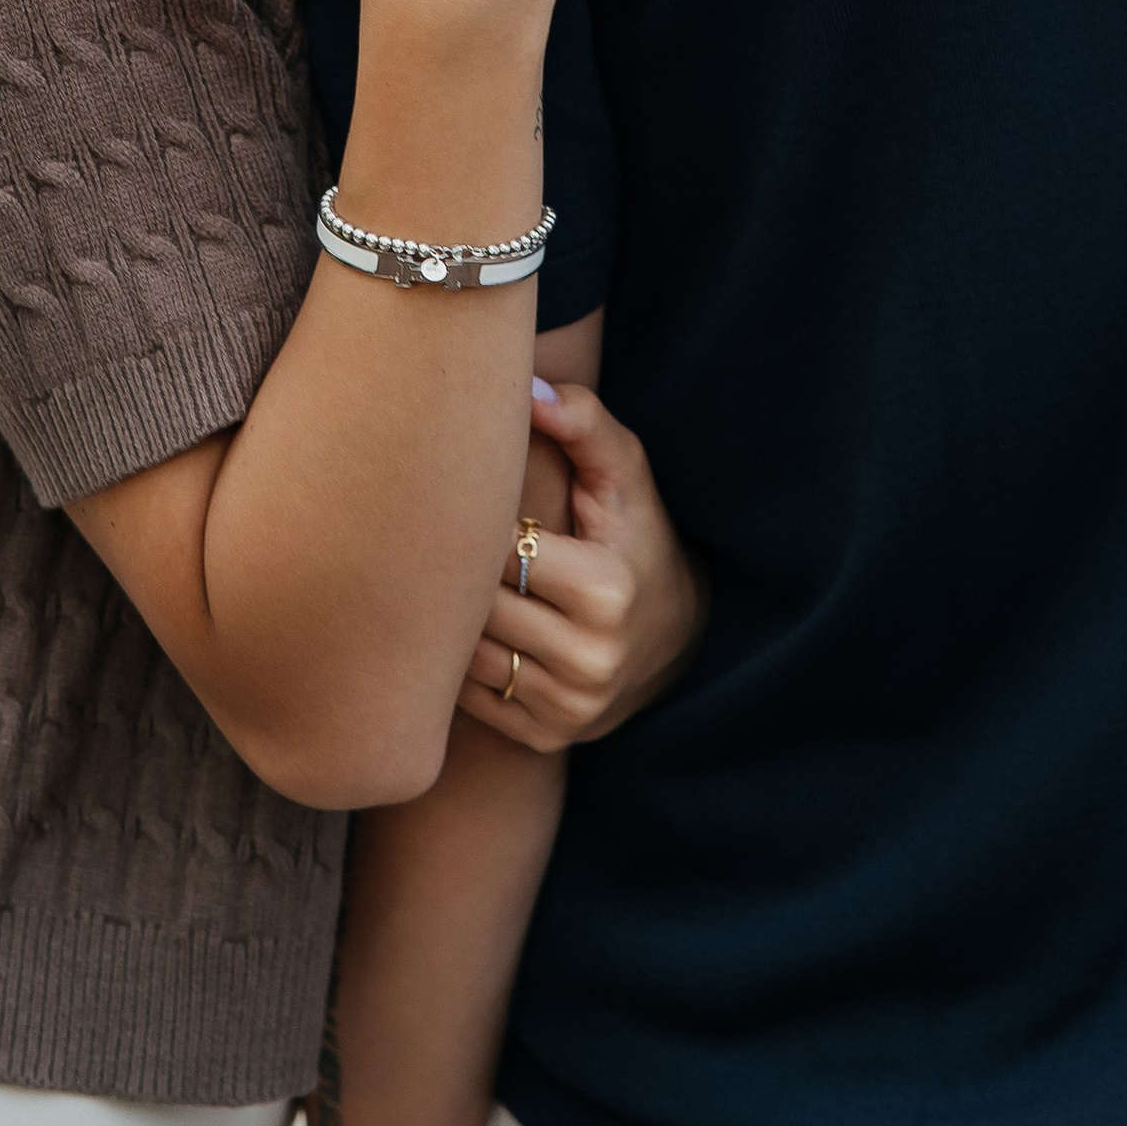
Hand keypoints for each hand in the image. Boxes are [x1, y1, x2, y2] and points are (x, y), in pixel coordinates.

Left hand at [461, 378, 707, 748]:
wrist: (681, 635)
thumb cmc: (638, 534)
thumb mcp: (625, 472)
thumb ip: (582, 422)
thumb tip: (527, 387)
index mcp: (606, 590)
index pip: (497, 552)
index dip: (479, 525)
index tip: (474, 507)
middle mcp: (591, 661)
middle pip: (475, 608)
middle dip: (459, 574)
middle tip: (446, 542)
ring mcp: (570, 710)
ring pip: (463, 656)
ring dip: (453, 621)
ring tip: (456, 585)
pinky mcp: (547, 738)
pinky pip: (468, 698)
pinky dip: (461, 665)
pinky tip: (475, 633)